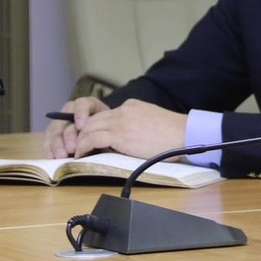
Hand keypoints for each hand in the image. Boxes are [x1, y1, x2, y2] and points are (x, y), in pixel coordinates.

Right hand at [44, 96, 109, 157]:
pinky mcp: (51, 134)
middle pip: (66, 121)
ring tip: (62, 156)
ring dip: (57, 144)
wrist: (100, 135)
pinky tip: (52, 158)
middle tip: (72, 148)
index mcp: (88, 105)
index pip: (82, 104)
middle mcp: (71, 111)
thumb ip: (102, 132)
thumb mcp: (108, 128)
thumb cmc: (107, 131)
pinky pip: (47, 141)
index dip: (80, 114)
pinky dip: (49, 150)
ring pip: (54, 131)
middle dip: (69, 135)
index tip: (81, 126)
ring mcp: (59, 122)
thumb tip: (99, 141)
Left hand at [65, 99, 188, 160]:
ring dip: (80, 141)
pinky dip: (83, 147)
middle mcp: (123, 110)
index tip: (91, 139)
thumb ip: (136, 124)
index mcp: (132, 106)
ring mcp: (121, 121)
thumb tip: (125, 139)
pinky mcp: (119, 134)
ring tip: (76, 152)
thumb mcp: (151, 122)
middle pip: (93, 120)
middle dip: (82, 133)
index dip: (95, 127)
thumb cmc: (174, 134)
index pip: (106, 115)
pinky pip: (92, 139)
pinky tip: (81, 154)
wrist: (184, 134)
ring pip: (89, 128)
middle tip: (76, 146)